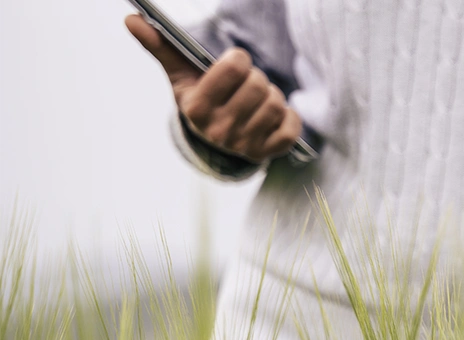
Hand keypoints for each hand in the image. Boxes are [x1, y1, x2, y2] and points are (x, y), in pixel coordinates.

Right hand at [125, 15, 301, 162]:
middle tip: (247, 84)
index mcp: (197, 107)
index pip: (235, 68)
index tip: (234, 64)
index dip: (239, 59)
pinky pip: (290, 130)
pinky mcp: (266, 154)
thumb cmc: (198, 98)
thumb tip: (131, 20)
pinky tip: (273, 116)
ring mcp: (243, 145)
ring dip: (272, 97)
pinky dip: (289, 118)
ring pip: (276, 106)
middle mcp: (219, 130)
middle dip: (256, 79)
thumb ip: (160, 46)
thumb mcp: (179, 75)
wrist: (210, 142)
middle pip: (259, 86)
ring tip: (258, 99)